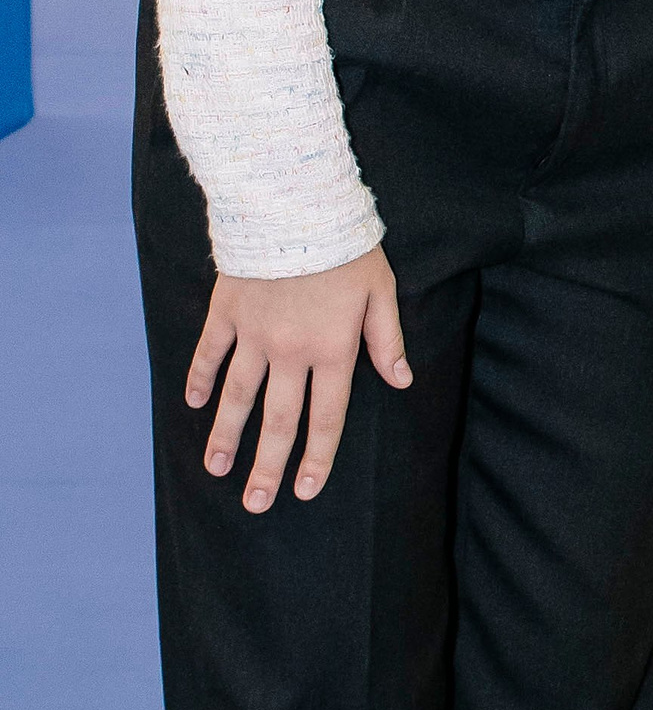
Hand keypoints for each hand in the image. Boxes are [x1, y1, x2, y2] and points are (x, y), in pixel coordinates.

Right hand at [187, 246, 410, 511]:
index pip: (327, 416)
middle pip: (279, 420)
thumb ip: (388, 338)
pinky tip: (194, 404)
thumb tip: (402, 380)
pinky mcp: (227, 312)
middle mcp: (291, 351)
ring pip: (237, 396)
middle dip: (268, 466)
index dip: (318, 457)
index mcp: (333, 349)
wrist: (297, 205)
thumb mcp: (382, 289)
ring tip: (216, 468)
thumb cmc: (348, 246)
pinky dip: (200, 378)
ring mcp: (254, 334)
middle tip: (256, 504)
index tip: (306, 491)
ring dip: (226, 435)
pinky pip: (210, 353)